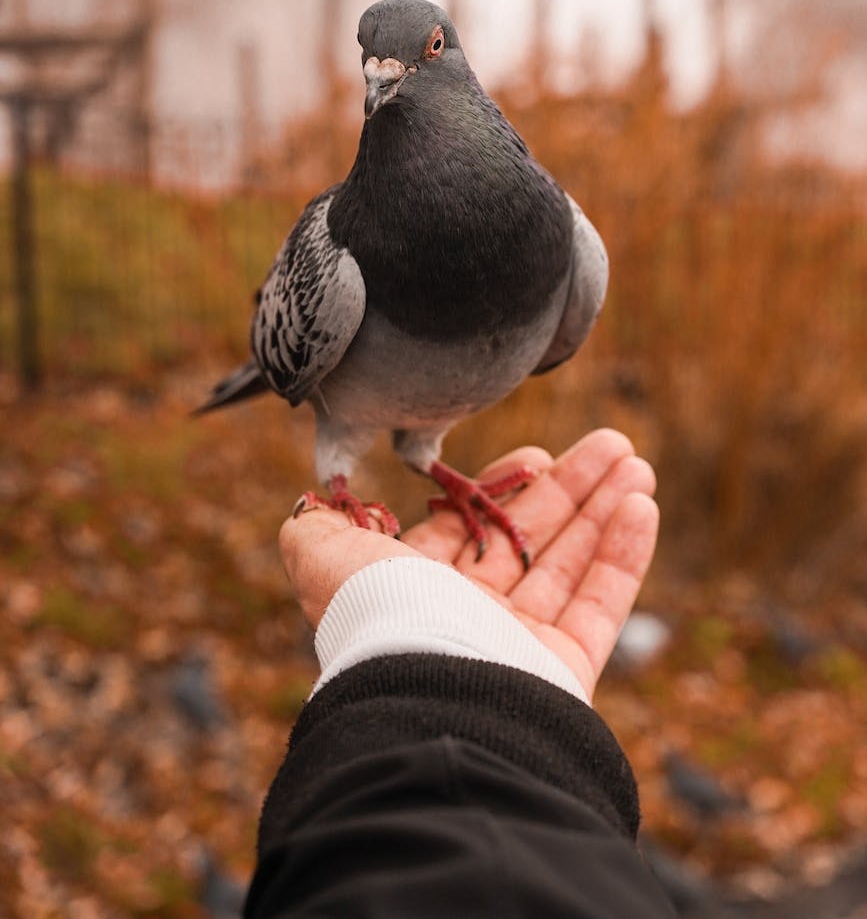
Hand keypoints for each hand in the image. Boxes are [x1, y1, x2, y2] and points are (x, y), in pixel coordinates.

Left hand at [279, 429, 657, 700]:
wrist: (426, 696)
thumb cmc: (377, 616)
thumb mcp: (328, 559)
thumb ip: (317, 530)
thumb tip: (308, 505)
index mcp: (418, 589)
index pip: (470, 530)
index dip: (505, 489)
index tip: (537, 455)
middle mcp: (469, 616)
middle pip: (531, 539)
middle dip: (571, 489)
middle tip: (611, 447)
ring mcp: (520, 644)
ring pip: (572, 563)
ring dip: (605, 509)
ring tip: (635, 464)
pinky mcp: (564, 668)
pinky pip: (601, 602)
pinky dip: (624, 553)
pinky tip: (641, 505)